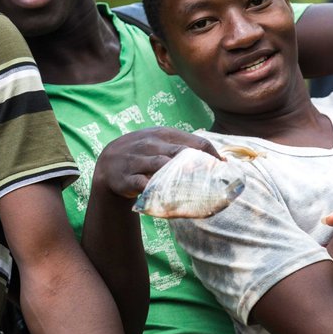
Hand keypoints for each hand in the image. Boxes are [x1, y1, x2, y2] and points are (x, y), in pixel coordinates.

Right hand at [95, 128, 218, 198]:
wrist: (108, 164)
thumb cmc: (143, 154)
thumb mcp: (160, 142)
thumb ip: (184, 147)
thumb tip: (221, 159)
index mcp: (164, 134)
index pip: (197, 141)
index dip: (213, 155)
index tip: (224, 169)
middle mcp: (151, 144)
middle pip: (182, 153)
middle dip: (201, 167)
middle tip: (216, 182)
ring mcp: (138, 161)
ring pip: (163, 167)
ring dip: (181, 178)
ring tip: (198, 191)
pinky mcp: (127, 179)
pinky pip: (144, 186)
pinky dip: (157, 192)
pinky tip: (170, 199)